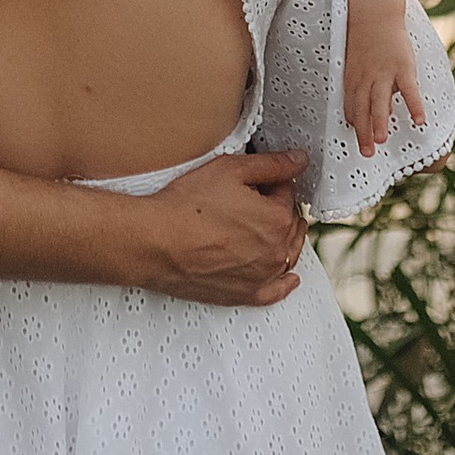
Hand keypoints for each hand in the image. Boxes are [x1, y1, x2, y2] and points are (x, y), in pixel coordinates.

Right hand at [123, 149, 309, 305]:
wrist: (155, 243)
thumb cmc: (185, 208)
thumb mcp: (230, 170)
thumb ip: (271, 164)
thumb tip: (298, 160)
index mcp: (277, 218)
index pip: (287, 192)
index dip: (271, 181)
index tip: (256, 180)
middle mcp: (276, 251)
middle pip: (290, 224)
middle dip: (279, 209)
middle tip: (253, 199)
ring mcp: (262, 276)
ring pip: (287, 255)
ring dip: (284, 240)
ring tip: (268, 228)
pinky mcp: (245, 294)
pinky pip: (275, 291)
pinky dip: (284, 284)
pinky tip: (288, 278)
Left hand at [344, 0, 427, 154]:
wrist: (374, 15)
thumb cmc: (366, 42)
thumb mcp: (357, 64)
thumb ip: (363, 86)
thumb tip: (380, 109)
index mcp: (354, 79)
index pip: (351, 107)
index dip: (355, 124)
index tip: (357, 141)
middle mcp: (366, 78)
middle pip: (363, 109)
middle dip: (363, 132)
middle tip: (366, 153)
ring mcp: (384, 73)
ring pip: (380, 101)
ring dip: (380, 122)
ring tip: (381, 141)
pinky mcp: (403, 67)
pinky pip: (409, 90)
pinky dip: (414, 106)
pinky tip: (420, 121)